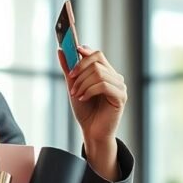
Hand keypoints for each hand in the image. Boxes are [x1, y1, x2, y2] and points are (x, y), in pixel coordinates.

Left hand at [59, 45, 127, 178]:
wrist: (91, 132)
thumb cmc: (85, 111)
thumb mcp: (73, 87)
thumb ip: (69, 70)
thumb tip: (60, 50)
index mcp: (106, 73)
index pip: (97, 55)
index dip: (85, 52)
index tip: (74, 52)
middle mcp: (115, 77)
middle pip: (97, 61)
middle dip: (80, 70)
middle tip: (71, 83)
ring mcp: (120, 86)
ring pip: (99, 73)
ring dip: (83, 83)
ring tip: (76, 94)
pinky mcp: (121, 97)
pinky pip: (103, 85)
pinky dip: (89, 91)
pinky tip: (83, 98)